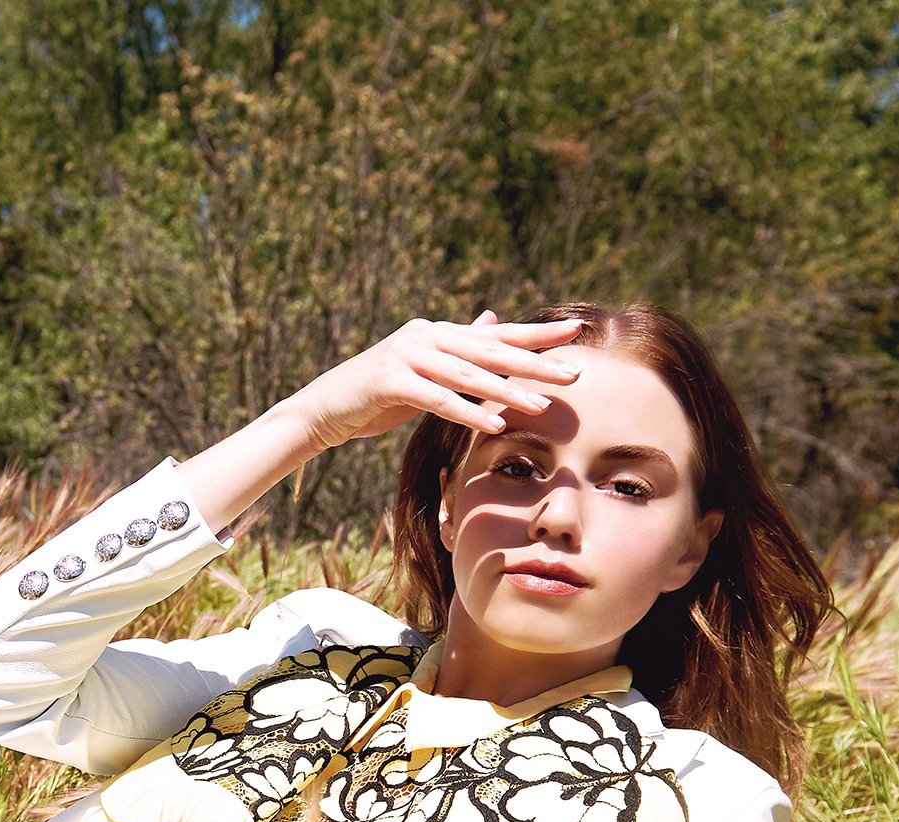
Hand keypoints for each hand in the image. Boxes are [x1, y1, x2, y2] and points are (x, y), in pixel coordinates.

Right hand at [278, 309, 587, 454]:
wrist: (322, 409)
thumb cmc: (375, 394)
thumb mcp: (422, 368)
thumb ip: (457, 349)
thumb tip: (492, 321)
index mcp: (436, 333)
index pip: (495, 335)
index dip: (536, 335)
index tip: (576, 333)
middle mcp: (424, 336)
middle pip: (489, 352)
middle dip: (534, 362)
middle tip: (574, 372)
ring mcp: (406, 356)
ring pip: (468, 376)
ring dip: (508, 392)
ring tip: (542, 405)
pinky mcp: (389, 381)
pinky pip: (437, 399)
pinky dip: (467, 412)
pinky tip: (494, 424)